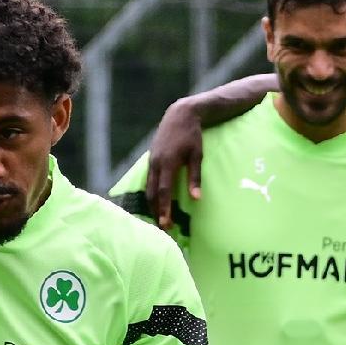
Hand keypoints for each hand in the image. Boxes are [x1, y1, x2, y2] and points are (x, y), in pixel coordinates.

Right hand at [144, 102, 208, 224]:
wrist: (179, 115)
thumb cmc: (192, 135)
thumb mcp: (197, 156)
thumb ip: (195, 177)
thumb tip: (196, 198)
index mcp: (168, 163)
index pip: (164, 191)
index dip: (164, 209)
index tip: (166, 224)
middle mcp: (156, 163)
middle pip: (152, 193)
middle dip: (156, 211)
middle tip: (163, 228)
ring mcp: (151, 161)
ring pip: (148, 188)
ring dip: (152, 205)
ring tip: (159, 219)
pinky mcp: (150, 159)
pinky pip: (148, 180)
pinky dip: (151, 194)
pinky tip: (155, 202)